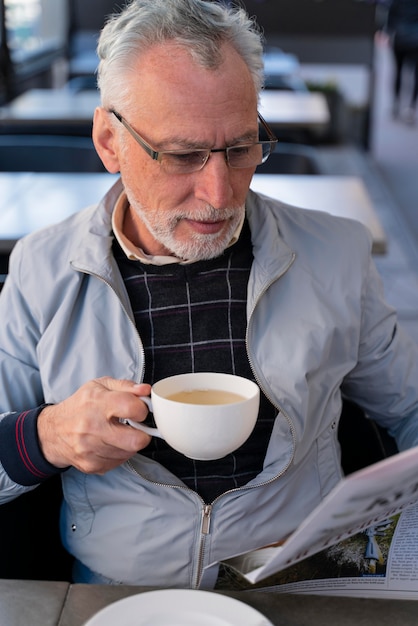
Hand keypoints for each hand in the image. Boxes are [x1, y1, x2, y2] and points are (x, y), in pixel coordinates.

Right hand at [37, 377, 151, 473]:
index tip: (139, 410)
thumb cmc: (80, 406)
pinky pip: (120, 462)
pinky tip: (111, 443)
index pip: (132, 408)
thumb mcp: (100, 386)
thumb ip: (126, 386)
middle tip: (135, 427)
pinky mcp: (92, 465)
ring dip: (130, 443)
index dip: (142, 409)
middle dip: (142, 433)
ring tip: (119, 433)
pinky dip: (120, 453)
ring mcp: (91, 450)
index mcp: (97, 403)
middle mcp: (92, 428)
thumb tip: (146, 390)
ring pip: (130, 452)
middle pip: (136, 440)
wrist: (53, 431)